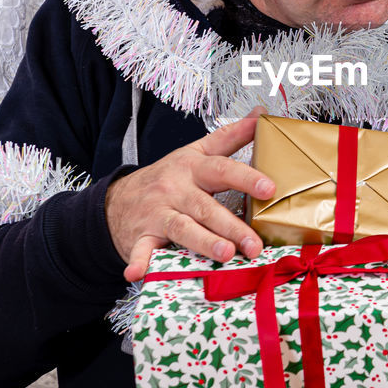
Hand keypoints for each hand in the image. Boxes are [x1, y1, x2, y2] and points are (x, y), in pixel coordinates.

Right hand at [105, 106, 274, 281]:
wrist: (118, 198)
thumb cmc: (169, 177)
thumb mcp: (197, 151)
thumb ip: (231, 136)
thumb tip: (261, 113)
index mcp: (193, 167)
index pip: (222, 169)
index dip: (246, 178)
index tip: (269, 188)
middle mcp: (176, 189)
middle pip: (206, 206)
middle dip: (232, 226)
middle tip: (254, 243)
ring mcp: (158, 212)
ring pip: (182, 228)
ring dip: (203, 242)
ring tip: (225, 254)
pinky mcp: (141, 235)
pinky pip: (141, 249)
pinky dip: (139, 261)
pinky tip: (138, 273)